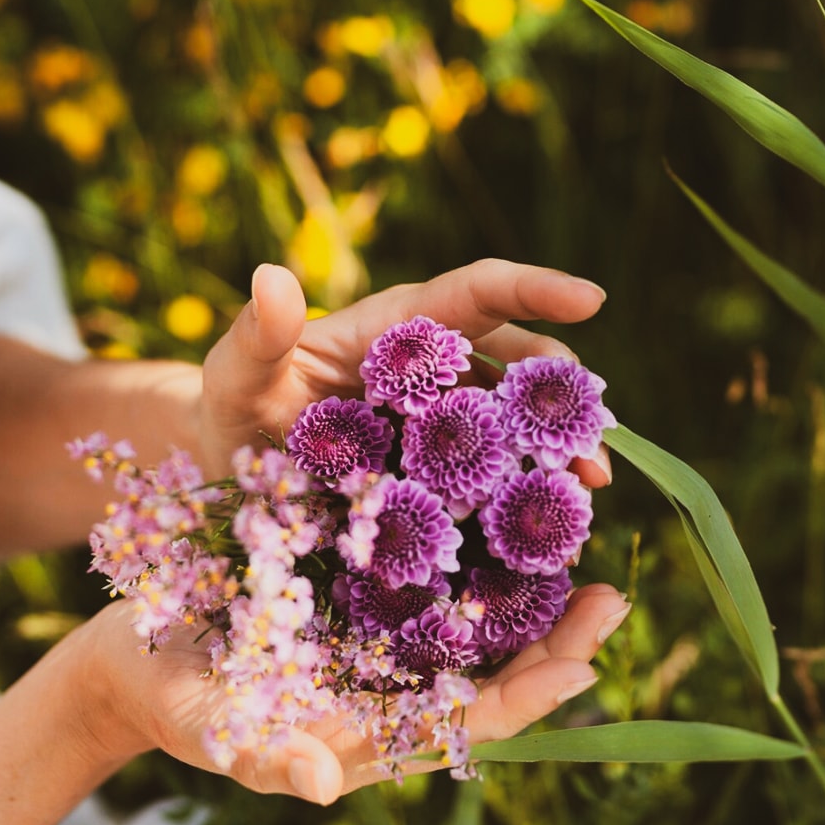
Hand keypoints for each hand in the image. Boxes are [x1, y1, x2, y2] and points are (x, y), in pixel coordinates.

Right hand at [84, 583, 631, 803]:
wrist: (128, 659)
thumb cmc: (168, 703)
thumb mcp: (208, 727)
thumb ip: (264, 755)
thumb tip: (320, 785)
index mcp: (369, 731)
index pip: (468, 720)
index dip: (528, 694)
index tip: (586, 663)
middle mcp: (385, 686)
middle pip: (488, 670)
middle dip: (554, 640)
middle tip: (611, 594)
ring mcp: (370, 639)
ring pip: (465, 620)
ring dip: (520, 584)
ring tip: (573, 535)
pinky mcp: (347, 591)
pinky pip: (419, 574)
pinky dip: (459, 543)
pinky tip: (487, 494)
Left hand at [199, 260, 611, 484]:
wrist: (230, 465)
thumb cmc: (235, 402)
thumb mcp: (236, 372)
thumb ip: (257, 334)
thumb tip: (272, 277)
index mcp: (400, 326)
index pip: (477, 293)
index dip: (535, 289)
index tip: (592, 298)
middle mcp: (436, 370)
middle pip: (520, 369)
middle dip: (566, 403)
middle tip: (594, 459)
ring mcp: (442, 426)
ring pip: (519, 430)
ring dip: (558, 461)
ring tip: (583, 507)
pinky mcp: (439, 477)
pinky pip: (493, 484)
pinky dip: (524, 506)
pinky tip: (546, 547)